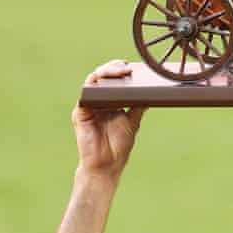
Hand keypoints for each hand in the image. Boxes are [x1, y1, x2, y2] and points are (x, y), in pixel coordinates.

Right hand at [71, 60, 145, 179]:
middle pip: (103, 76)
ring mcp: (88, 105)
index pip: (113, 80)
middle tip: (127, 67)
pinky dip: (95, 87)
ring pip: (93, 81)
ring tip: (119, 72)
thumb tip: (152, 92)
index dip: (121, 70)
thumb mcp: (133, 122)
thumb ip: (138, 106)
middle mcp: (98, 101)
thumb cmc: (118, 146)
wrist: (106, 166)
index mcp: (109, 102)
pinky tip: (106, 85)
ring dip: (105, 73)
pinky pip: (86, 94)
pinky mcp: (80, 112)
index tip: (133, 67)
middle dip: (114, 68)